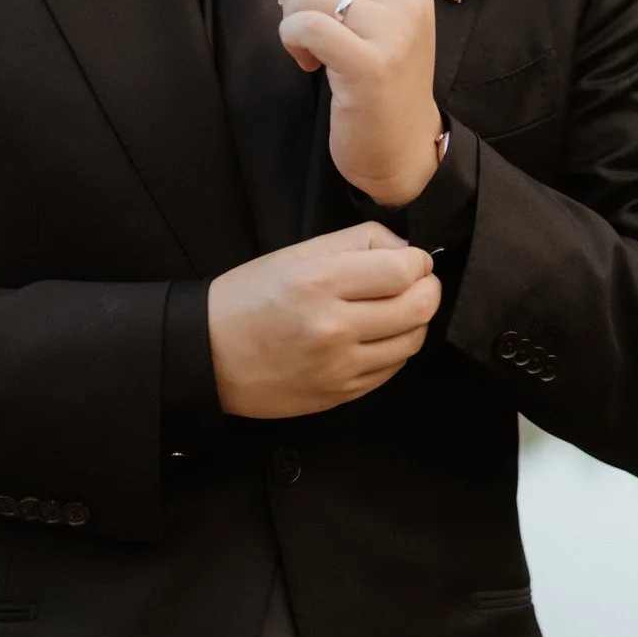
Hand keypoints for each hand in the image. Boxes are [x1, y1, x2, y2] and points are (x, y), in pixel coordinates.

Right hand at [207, 222, 441, 418]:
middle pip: (419, 308)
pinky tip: (375, 337)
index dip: (418, 262)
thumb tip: (406, 252)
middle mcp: (334, 326)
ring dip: (414, 322)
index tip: (410, 261)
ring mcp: (339, 366)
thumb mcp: (297, 254)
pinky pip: (391, 370)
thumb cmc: (250, 298)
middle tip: (415, 284)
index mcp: (321, 282)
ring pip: (412, 342)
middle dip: (428, 290)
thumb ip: (356, 242)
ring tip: (394, 310)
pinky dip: (394, 350)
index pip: (405, 270)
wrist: (209, 355)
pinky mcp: (339, 394)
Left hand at [277, 0, 443, 205]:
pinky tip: (306, 63)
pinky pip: (308, 26)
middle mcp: (408, 2)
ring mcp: (393, 33)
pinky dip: (292, 41)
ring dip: (292, 22)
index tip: (309, 7)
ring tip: (306, 50)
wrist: (401, 148)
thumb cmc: (385, 85)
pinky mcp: (370, 65)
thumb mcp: (389, 18)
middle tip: (301, 32)